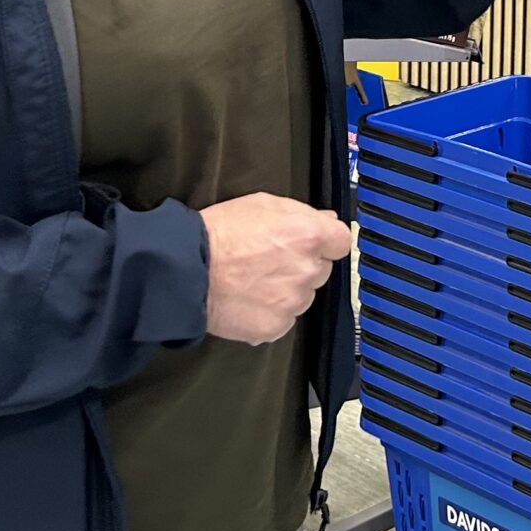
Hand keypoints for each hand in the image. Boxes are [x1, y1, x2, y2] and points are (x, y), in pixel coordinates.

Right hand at [200, 193, 352, 345]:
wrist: (188, 270)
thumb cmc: (220, 233)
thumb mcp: (262, 204)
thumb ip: (300, 213)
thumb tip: (325, 220)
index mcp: (309, 236)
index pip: (342, 241)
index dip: (327, 241)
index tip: (315, 243)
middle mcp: (307, 270)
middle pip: (320, 270)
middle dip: (303, 265)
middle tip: (271, 260)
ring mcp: (293, 302)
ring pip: (302, 296)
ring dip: (288, 290)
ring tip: (254, 280)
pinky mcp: (276, 326)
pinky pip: (284, 319)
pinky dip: (270, 312)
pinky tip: (249, 299)